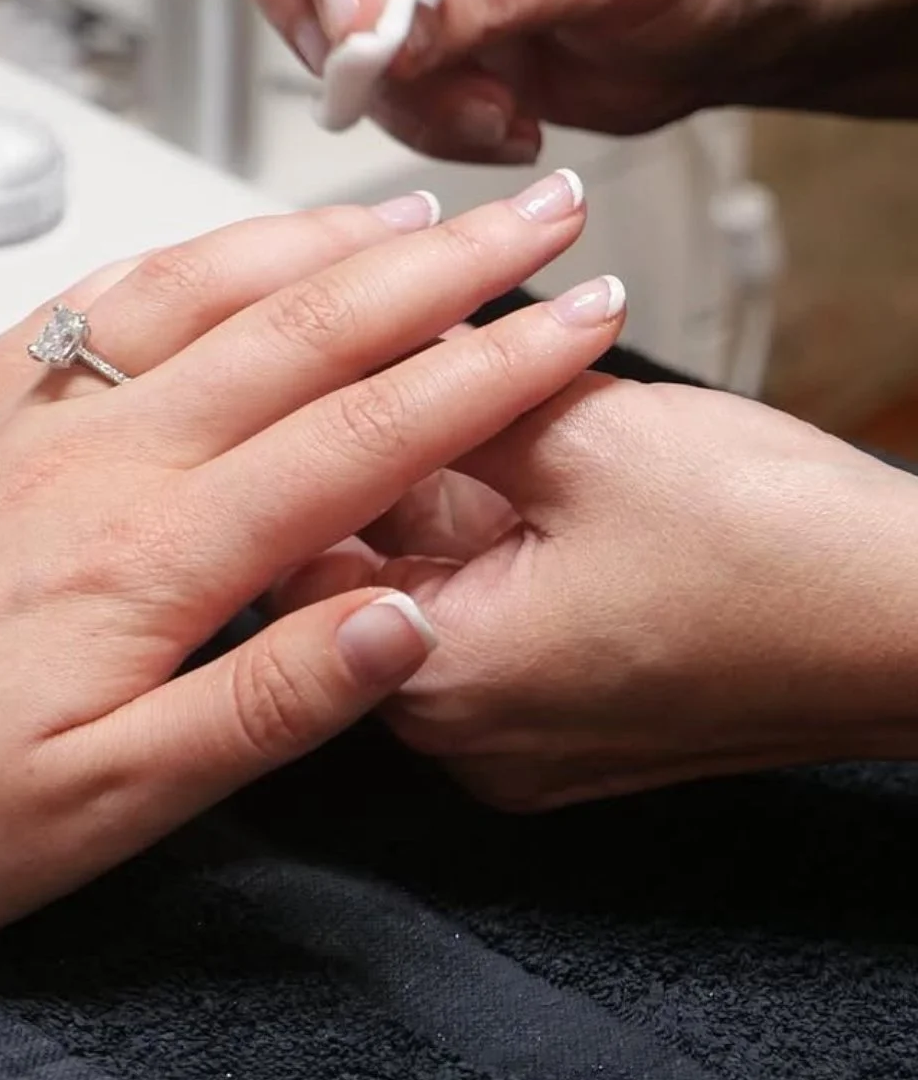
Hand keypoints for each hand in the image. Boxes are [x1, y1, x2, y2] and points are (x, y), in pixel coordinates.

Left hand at [0, 170, 623, 962]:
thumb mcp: (108, 805)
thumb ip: (267, 702)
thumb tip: (404, 619)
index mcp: (152, 553)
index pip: (364, 432)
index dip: (489, 369)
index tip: (579, 317)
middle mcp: (99, 454)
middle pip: (302, 327)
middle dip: (442, 265)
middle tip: (538, 212)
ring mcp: (32, 418)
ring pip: (202, 286)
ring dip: (320, 238)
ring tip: (415, 210)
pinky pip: (96, 299)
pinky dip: (185, 252)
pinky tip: (226, 245)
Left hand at [272, 376, 917, 808]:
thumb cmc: (785, 555)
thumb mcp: (585, 436)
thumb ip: (449, 394)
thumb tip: (379, 341)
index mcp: (439, 679)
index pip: (293, 550)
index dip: (302, 436)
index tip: (314, 361)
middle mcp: (464, 735)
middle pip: (356, 570)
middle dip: (374, 456)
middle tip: (389, 355)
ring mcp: (523, 738)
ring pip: (429, 587)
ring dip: (436, 492)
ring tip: (456, 390)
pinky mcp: (576, 721)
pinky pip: (492, 619)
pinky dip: (490, 540)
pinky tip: (515, 460)